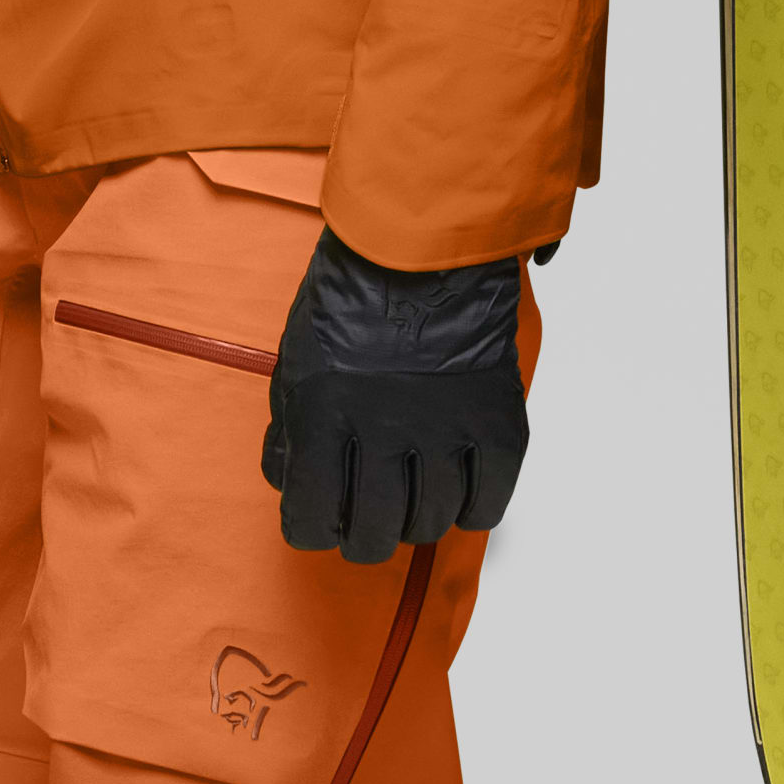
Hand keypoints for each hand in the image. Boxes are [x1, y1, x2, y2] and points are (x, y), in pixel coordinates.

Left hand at [261, 228, 528, 563]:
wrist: (427, 241)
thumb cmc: (352, 295)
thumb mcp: (297, 357)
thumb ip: (287, 427)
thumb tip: (289, 484)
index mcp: (323, 410)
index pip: (310, 515)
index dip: (309, 530)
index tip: (317, 522)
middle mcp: (382, 426)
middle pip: (371, 533)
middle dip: (360, 541)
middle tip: (363, 527)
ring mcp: (445, 425)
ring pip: (428, 523)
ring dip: (412, 526)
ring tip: (407, 505)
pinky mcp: (496, 419)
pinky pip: (487, 500)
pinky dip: (470, 511)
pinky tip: (455, 495)